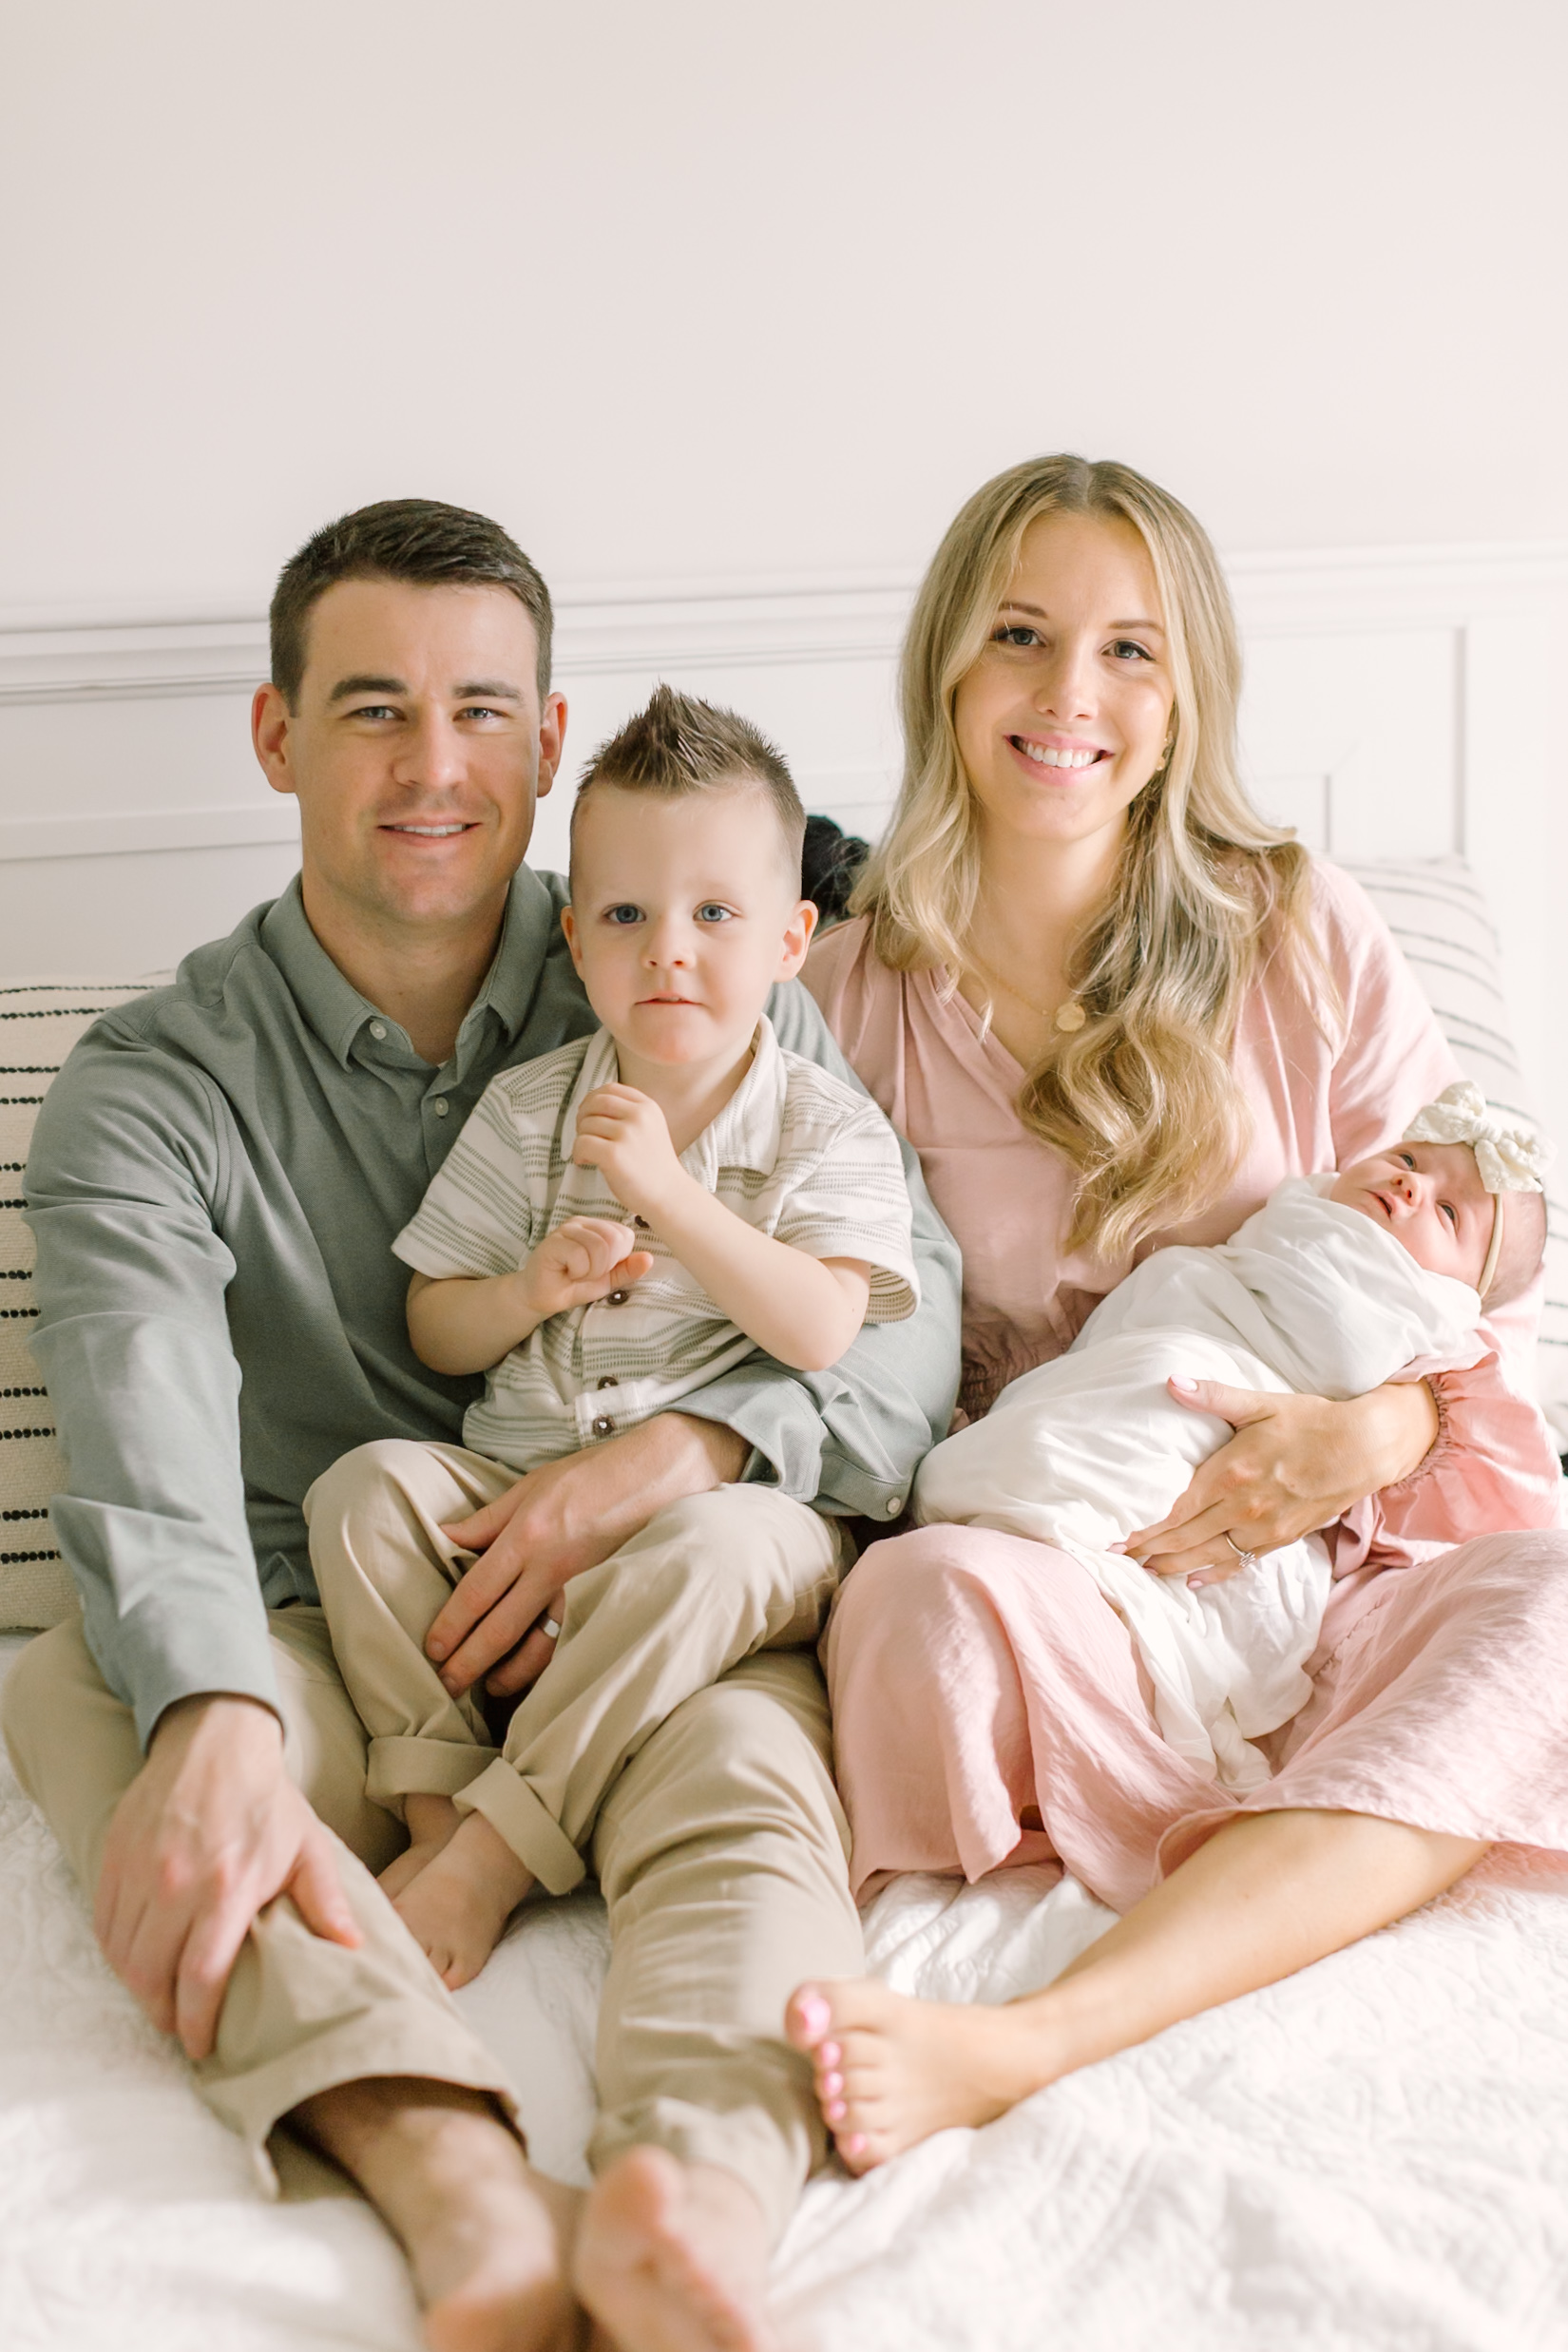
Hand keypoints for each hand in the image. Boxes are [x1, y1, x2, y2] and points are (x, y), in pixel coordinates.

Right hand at [94, 1694, 360, 2060]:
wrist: (215, 1741)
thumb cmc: (266, 1800)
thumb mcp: (308, 1847)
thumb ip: (325, 1901)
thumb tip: (352, 1947)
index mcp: (228, 1888)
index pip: (200, 1978)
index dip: (196, 2024)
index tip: (201, 2046)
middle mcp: (176, 1886)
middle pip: (152, 1978)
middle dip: (164, 2015)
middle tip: (179, 2028)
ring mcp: (139, 1872)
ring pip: (122, 1957)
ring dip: (138, 1988)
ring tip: (160, 1999)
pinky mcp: (113, 1858)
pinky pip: (103, 1925)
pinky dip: (116, 1953)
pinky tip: (137, 1960)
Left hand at [426, 1411, 748, 1697]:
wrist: (660, 1474)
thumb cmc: (593, 1474)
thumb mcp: (532, 1485)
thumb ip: (487, 1519)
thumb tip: (444, 1536)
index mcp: (528, 1535)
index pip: (477, 1591)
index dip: (450, 1625)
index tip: (431, 1647)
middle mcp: (553, 1568)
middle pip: (500, 1629)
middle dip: (468, 1663)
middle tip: (445, 1686)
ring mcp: (585, 1588)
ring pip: (539, 1648)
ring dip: (509, 1675)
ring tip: (488, 1688)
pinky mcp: (610, 1598)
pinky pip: (574, 1642)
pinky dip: (553, 1666)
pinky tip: (538, 1677)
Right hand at [519, 1216, 653, 1319]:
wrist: (541, 1298)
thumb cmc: (573, 1285)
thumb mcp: (608, 1280)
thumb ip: (628, 1269)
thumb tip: (649, 1259)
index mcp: (598, 1227)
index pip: (626, 1235)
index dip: (618, 1259)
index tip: (599, 1269)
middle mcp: (582, 1223)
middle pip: (615, 1239)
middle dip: (605, 1266)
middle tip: (587, 1273)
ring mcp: (566, 1230)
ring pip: (599, 1247)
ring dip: (590, 1271)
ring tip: (576, 1273)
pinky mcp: (552, 1242)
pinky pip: (579, 1255)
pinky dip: (578, 1272)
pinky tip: (566, 1273)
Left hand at [571, 1085, 688, 1221]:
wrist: (668, 1194)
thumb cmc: (653, 1165)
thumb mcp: (650, 1128)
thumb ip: (628, 1113)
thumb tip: (589, 1105)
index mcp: (648, 1107)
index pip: (611, 1089)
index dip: (593, 1099)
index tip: (590, 1116)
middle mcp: (639, 1116)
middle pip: (595, 1102)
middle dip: (583, 1116)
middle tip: (584, 1135)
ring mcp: (627, 1134)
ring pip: (586, 1124)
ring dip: (581, 1138)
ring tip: (589, 1154)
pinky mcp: (614, 1155)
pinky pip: (582, 1143)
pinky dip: (578, 1153)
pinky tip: (585, 1162)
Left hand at [1122, 1375, 1438, 1587]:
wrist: (1366, 1448)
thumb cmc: (1312, 1421)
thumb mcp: (1261, 1402)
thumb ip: (1214, 1396)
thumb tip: (1172, 1381)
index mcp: (1232, 1472)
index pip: (1178, 1510)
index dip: (1146, 1529)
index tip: (1118, 1540)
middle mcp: (1244, 1507)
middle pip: (1188, 1538)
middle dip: (1151, 1551)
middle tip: (1119, 1560)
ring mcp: (1265, 1528)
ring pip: (1211, 1555)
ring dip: (1176, 1565)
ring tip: (1147, 1572)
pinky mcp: (1283, 1539)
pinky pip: (1242, 1562)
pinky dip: (1216, 1574)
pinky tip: (1196, 1582)